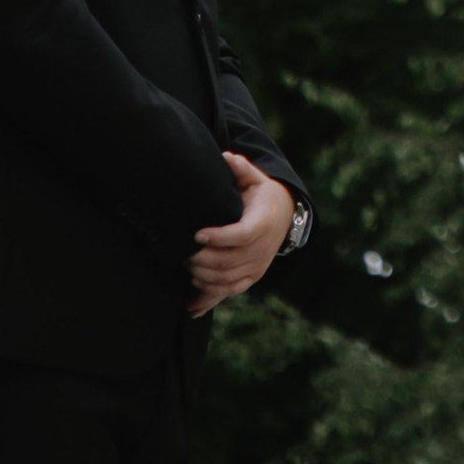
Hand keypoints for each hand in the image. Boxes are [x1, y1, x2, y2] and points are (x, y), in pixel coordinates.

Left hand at [190, 152, 298, 314]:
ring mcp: (256, 267)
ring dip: (202, 277)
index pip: (241, 236)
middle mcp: (262, 250)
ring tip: (183, 267)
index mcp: (263, 224)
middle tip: (180, 253)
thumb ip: (241, 169)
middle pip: (229, 262)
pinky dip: (208, 300)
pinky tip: (190, 306)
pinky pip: (229, 292)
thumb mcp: (256, 179)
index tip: (197, 234)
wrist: (284, 217)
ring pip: (226, 280)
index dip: (218, 238)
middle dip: (201, 260)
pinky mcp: (250, 278)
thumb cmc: (264, 196)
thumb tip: (226, 157)